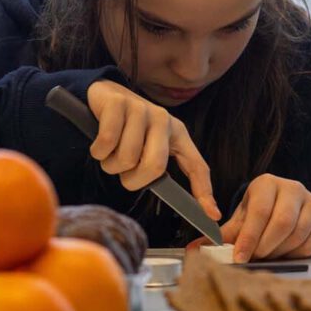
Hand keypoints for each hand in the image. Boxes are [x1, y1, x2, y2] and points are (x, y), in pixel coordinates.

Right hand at [85, 80, 219, 219]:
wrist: (103, 95)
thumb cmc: (126, 130)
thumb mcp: (147, 146)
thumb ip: (157, 168)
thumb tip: (173, 199)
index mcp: (177, 133)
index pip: (197, 165)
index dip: (204, 191)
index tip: (212, 215)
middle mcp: (163, 120)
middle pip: (154, 167)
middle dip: (133, 179)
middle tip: (123, 173)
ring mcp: (142, 109)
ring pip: (127, 157)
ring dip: (111, 164)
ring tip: (110, 153)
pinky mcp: (119, 104)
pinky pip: (108, 142)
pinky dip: (98, 151)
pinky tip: (99, 145)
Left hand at [220, 174, 310, 261]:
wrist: (285, 208)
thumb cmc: (259, 214)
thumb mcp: (239, 220)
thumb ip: (218, 235)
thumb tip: (193, 250)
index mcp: (267, 183)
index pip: (259, 211)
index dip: (249, 237)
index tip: (240, 257)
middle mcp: (292, 188)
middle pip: (282, 222)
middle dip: (265, 246)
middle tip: (254, 259)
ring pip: (298, 233)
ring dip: (280, 251)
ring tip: (267, 256)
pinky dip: (297, 254)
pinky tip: (284, 254)